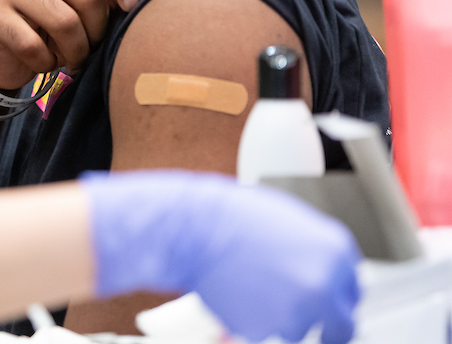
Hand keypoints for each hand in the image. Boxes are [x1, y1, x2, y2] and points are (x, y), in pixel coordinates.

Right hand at [0, 0, 148, 90]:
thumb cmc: (49, 27)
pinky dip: (45, 63)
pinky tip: (43, 63)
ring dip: (74, 53)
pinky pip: (33, 45)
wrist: (1, 53)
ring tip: (70, 60)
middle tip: (89, 49)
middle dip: (96, 33)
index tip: (130, 5)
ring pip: (64, 23)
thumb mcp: (81, 9)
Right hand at [84, 170, 359, 343]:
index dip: (339, 296)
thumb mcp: (289, 221)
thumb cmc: (234, 215)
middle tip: (321, 332)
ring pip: (296, 328)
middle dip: (331, 330)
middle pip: (342, 327)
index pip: (353, 290)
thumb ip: (316, 251)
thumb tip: (326, 273)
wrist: (194, 228)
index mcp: (335, 252)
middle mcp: (323, 286)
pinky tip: (236, 289)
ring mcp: (295, 312)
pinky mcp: (264, 330)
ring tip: (251, 284)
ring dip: (281, 316)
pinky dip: (251, 316)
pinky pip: (263, 328)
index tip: (332, 303)